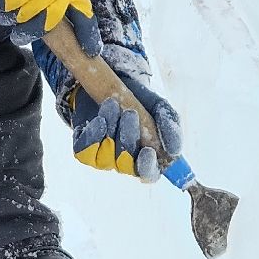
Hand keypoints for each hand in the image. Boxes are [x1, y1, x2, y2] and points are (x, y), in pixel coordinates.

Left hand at [68, 70, 182, 183]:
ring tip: (113, 104)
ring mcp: (103, 156)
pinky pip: (86, 151)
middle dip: (128, 139)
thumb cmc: (141, 101)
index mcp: (147, 157)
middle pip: (125, 165)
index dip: (148, 167)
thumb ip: (171, 129)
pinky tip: (99, 119)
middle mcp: (124, 161)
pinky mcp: (84, 148)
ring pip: (106, 157)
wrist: (111, 84)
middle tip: (129, 113)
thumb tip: (175, 151)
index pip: (149, 174)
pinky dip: (93, 135)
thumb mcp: (160, 109)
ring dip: (111, 129)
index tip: (148, 151)